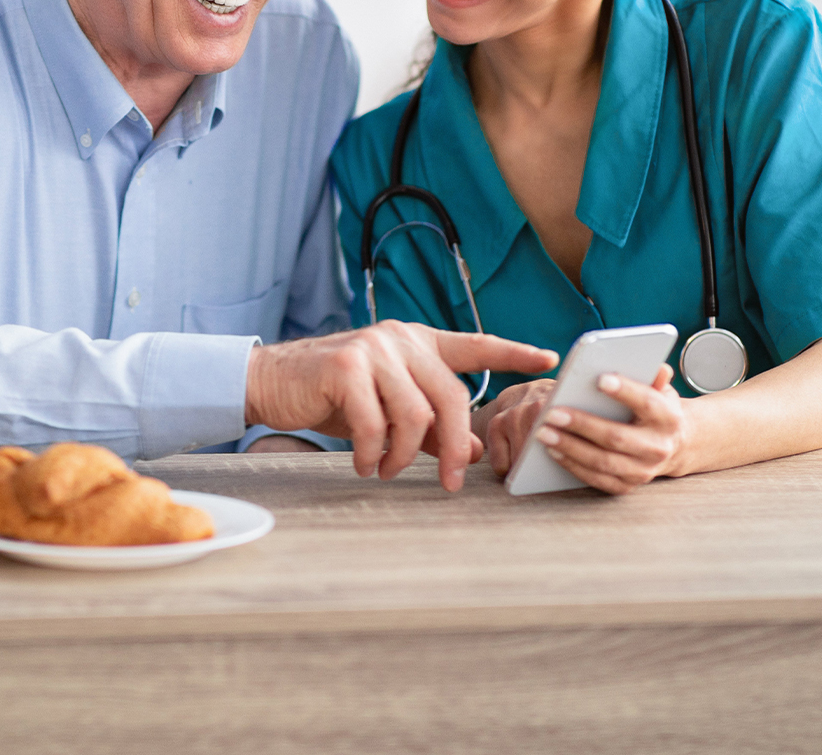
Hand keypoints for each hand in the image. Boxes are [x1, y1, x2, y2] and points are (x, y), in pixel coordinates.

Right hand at [246, 323, 557, 491]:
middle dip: (455, 448)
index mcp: (417, 342)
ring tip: (388, 471)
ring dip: (406, 456)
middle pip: (452, 397)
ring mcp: (373, 349)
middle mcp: (401, 338)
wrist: (274, 383)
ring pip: (416, 415)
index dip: (513, 351)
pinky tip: (365, 465)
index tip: (547, 358)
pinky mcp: (346, 367)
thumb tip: (471, 452)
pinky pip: (377, 423)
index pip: (475, 344)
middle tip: (452, 484)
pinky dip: (375, 454)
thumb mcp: (388, 408)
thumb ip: (429, 425)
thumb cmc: (333, 397)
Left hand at [531, 364, 690, 494]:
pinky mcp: (626, 485)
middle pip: (617, 437)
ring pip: (603, 462)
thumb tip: (654, 365)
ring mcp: (643, 471)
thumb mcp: (660, 388)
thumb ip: (653, 376)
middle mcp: (658, 448)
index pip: (647, 403)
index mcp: (668, 418)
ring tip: (544, 432)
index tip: (599, 379)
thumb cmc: (655, 407)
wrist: (671, 445)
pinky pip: (596, 479)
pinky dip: (572, 465)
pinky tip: (552, 450)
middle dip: (582, 424)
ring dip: (570, 447)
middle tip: (552, 413)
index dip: (625, 392)